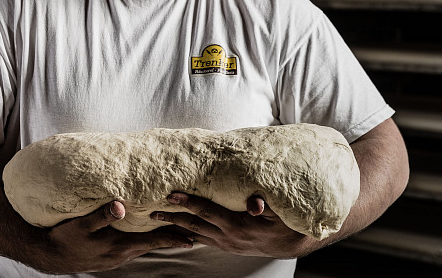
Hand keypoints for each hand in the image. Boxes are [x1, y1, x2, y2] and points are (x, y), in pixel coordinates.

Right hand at [32, 200, 193, 272]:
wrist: (52, 256)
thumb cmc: (66, 238)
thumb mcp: (82, 224)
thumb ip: (101, 215)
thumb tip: (120, 205)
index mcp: (119, 246)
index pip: (152, 241)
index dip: (172, 238)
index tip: (191, 237)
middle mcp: (122, 254)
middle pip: (153, 245)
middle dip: (171, 239)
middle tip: (192, 234)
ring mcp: (116, 258)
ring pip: (144, 248)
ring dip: (159, 241)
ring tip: (174, 234)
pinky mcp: (110, 257)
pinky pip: (134, 249)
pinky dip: (145, 243)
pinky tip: (145, 237)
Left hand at [150, 193, 310, 258]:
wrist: (289, 243)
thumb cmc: (282, 221)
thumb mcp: (277, 210)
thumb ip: (263, 204)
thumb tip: (254, 204)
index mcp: (236, 225)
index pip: (206, 211)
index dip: (188, 202)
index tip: (171, 194)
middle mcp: (227, 237)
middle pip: (194, 225)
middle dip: (172, 217)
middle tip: (152, 211)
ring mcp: (225, 244)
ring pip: (195, 234)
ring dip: (175, 227)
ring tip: (157, 221)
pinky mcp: (226, 246)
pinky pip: (202, 240)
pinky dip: (186, 236)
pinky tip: (175, 233)